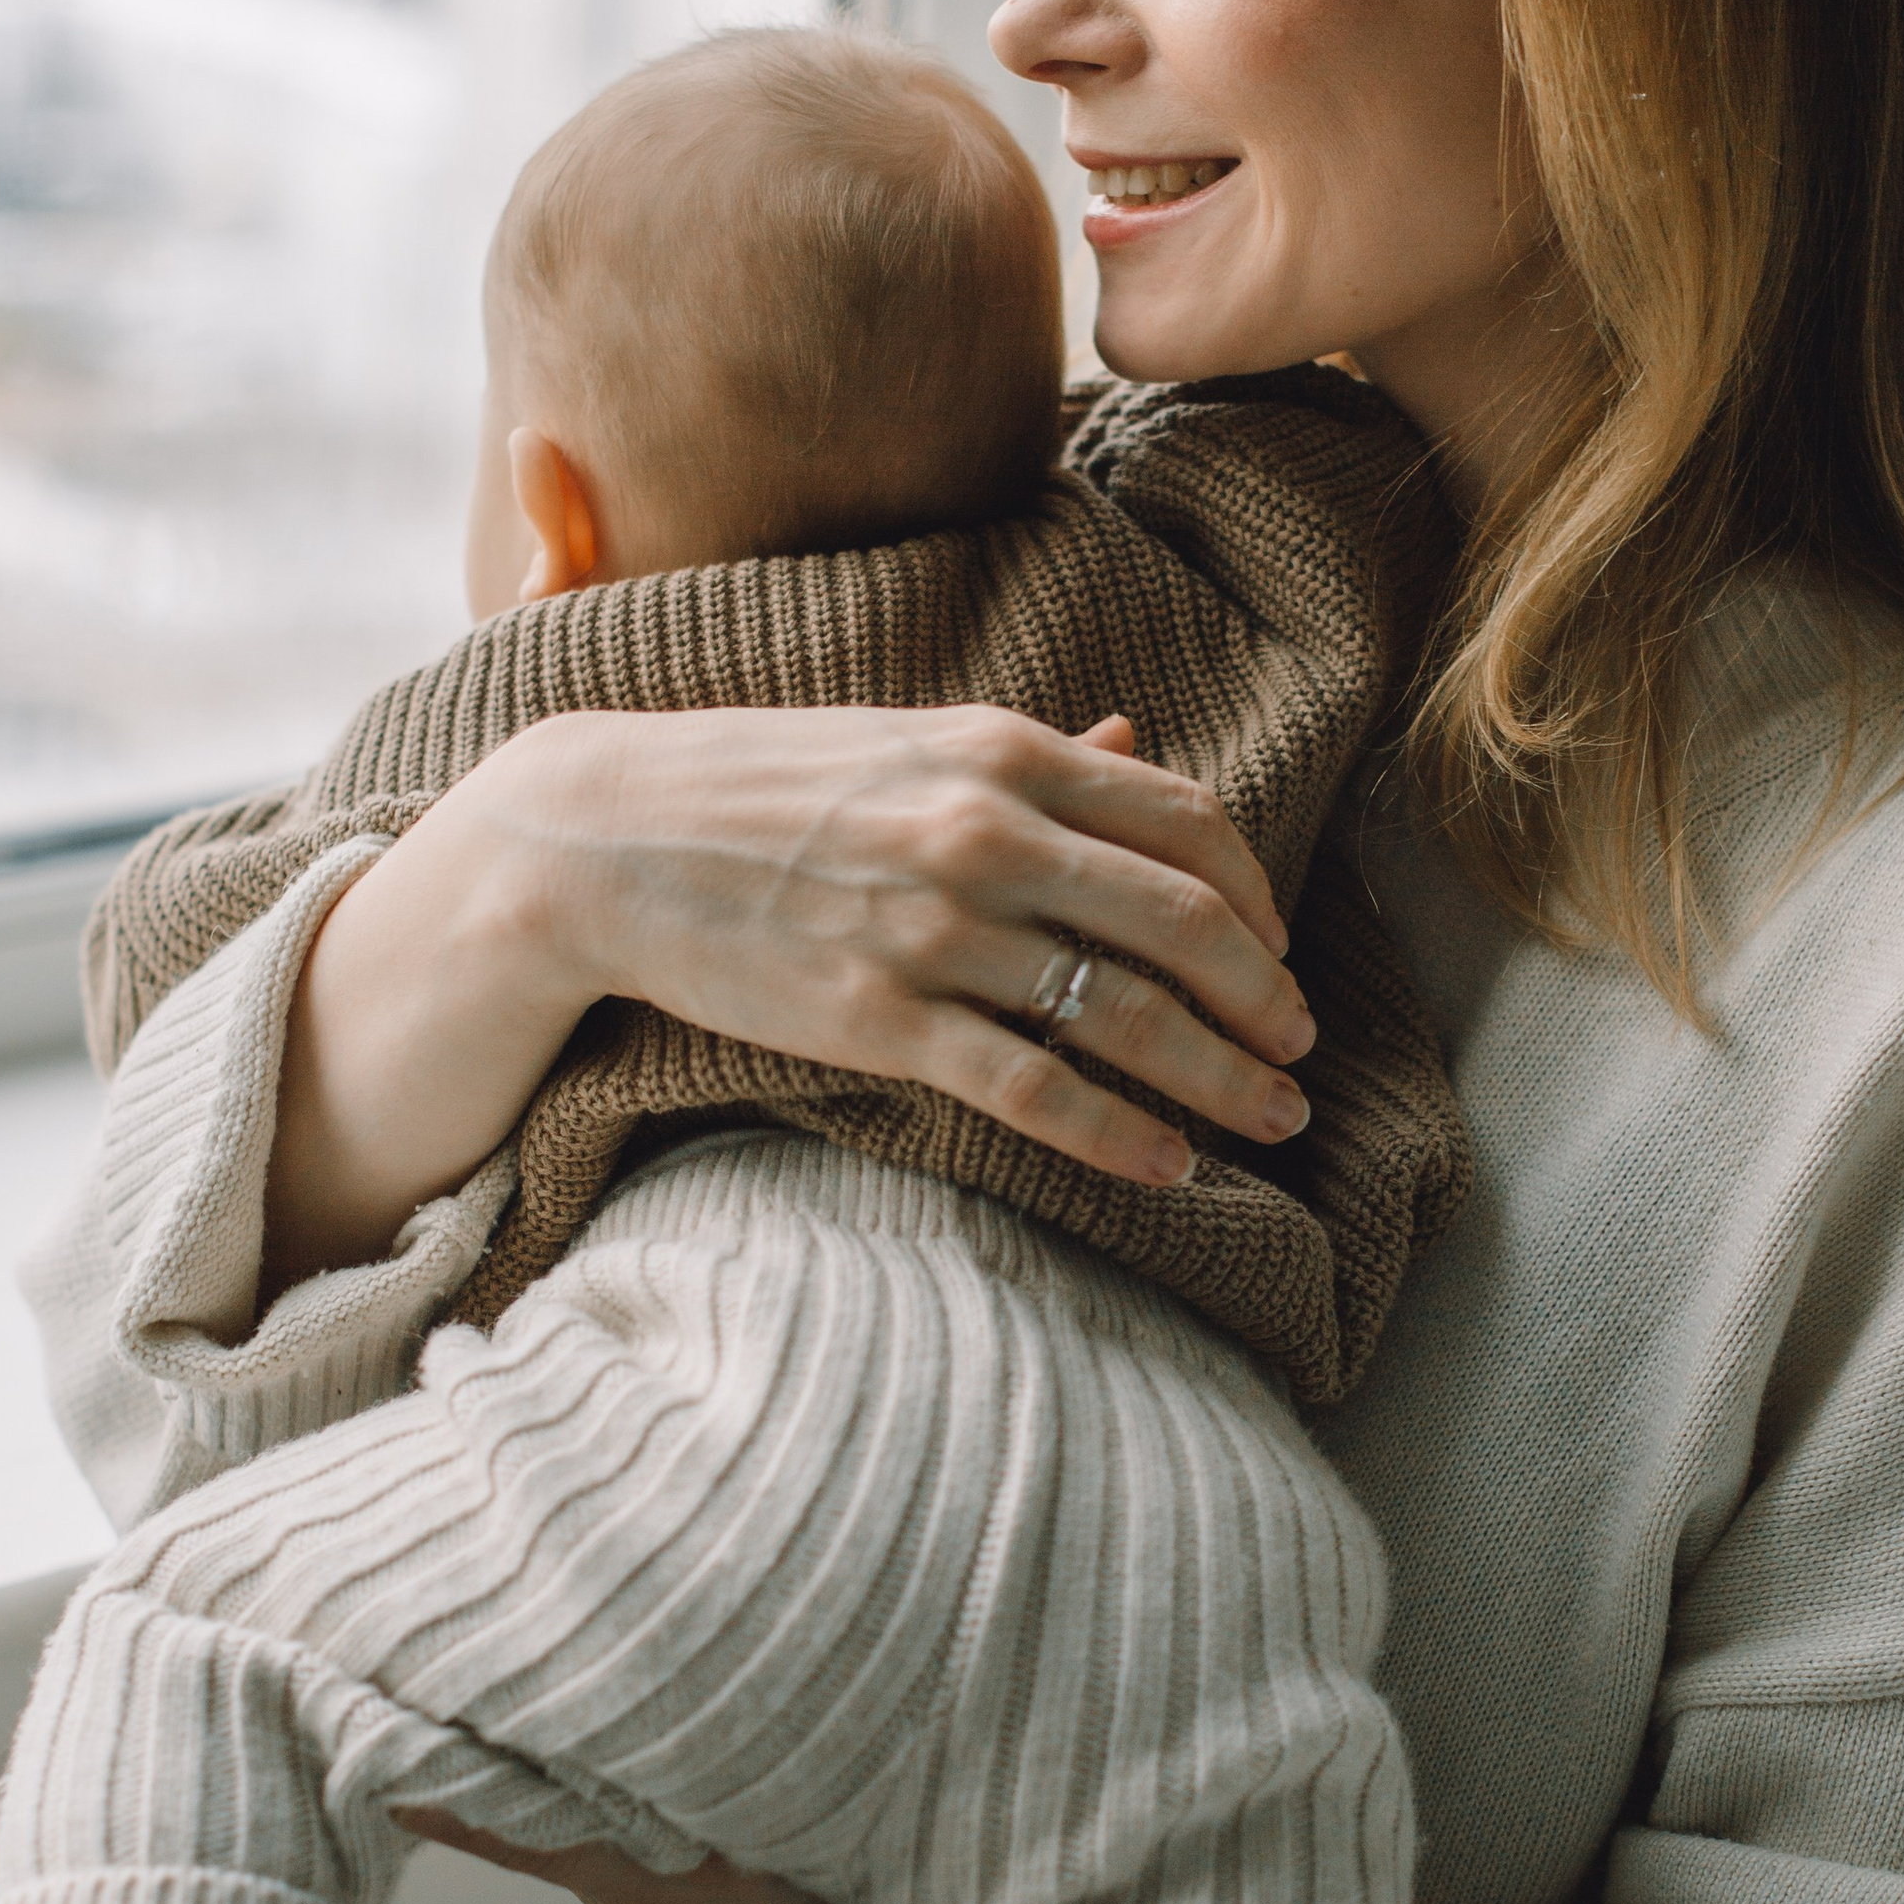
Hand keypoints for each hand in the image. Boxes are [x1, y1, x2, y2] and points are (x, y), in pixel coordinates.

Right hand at [484, 702, 1315, 1179]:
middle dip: (1267, 1002)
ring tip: (1270, 1120)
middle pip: (1186, 925)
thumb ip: (1034, 753)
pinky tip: (1170, 1166)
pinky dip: (1121, 1134)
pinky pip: (1034, 1090)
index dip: (1257, 901)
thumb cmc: (763, 785)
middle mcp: (985, 833)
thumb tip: (1137, 742)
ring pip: (1127, 1016)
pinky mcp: (878, 1020)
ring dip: (1222, 1079)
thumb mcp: (910, 738)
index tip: (1279, 956)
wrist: (603, 839)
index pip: (1189, 825)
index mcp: (1003, 751)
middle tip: (1300, 1053)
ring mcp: (933, 931)